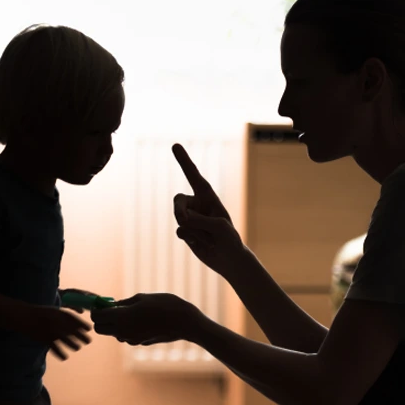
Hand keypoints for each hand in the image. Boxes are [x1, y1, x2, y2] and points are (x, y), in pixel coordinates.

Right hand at [23, 306, 91, 359]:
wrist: (24, 316)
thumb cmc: (41, 313)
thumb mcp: (54, 310)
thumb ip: (65, 315)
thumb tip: (80, 316)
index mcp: (58, 313)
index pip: (73, 319)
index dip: (82, 324)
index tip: (89, 329)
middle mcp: (56, 322)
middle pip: (72, 330)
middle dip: (81, 336)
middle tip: (88, 341)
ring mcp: (50, 331)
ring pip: (65, 340)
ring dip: (73, 345)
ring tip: (78, 348)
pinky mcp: (44, 339)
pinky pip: (54, 348)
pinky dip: (60, 353)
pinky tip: (65, 357)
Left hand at [91, 293, 200, 345]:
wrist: (185, 322)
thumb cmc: (165, 305)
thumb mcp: (142, 297)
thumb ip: (124, 302)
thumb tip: (112, 305)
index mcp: (122, 317)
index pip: (96, 317)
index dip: (97, 309)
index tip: (104, 303)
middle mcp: (123, 331)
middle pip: (100, 329)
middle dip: (102, 320)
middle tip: (113, 309)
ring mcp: (131, 339)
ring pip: (113, 333)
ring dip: (115, 324)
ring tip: (132, 312)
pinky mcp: (140, 342)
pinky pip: (126, 336)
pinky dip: (127, 329)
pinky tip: (142, 320)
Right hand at [171, 144, 244, 274]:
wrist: (228, 258)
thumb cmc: (229, 239)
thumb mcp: (219, 227)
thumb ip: (200, 220)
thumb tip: (182, 221)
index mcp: (208, 196)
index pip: (194, 175)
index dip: (184, 161)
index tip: (175, 145)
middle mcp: (197, 204)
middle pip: (178, 201)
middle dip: (180, 212)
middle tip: (188, 221)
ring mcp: (190, 217)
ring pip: (179, 219)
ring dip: (194, 231)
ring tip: (208, 238)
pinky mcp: (186, 231)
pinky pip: (180, 232)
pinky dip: (191, 239)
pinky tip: (201, 244)